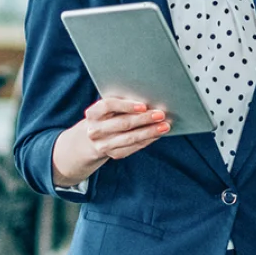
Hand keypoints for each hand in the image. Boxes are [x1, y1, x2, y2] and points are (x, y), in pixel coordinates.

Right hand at [52, 98, 169, 186]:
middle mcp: (95, 130)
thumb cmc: (105, 117)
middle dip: (144, 119)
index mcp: (93, 113)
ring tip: (164, 126)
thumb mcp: (107, 108)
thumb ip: (122, 103)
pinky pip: (133, 147)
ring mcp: (103, 144)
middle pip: (123, 123)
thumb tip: (148, 100)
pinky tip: (157, 134)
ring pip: (130, 138)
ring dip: (150, 132)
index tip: (143, 105)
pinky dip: (147, 140)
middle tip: (161, 114)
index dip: (126, 105)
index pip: (108, 106)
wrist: (91, 139)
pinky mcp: (113, 154)